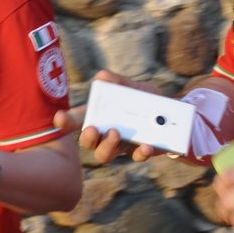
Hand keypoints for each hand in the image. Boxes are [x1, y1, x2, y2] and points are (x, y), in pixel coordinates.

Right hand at [52, 69, 166, 164]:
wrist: (174, 114)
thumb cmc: (145, 99)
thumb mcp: (134, 88)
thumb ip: (119, 83)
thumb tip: (102, 75)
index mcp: (100, 116)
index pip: (77, 120)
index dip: (65, 121)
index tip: (59, 118)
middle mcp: (106, 133)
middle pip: (88, 143)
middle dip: (87, 138)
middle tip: (93, 129)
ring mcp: (122, 145)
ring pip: (105, 155)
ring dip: (107, 146)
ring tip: (116, 134)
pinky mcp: (140, 151)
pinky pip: (136, 157)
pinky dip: (140, 152)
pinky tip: (145, 145)